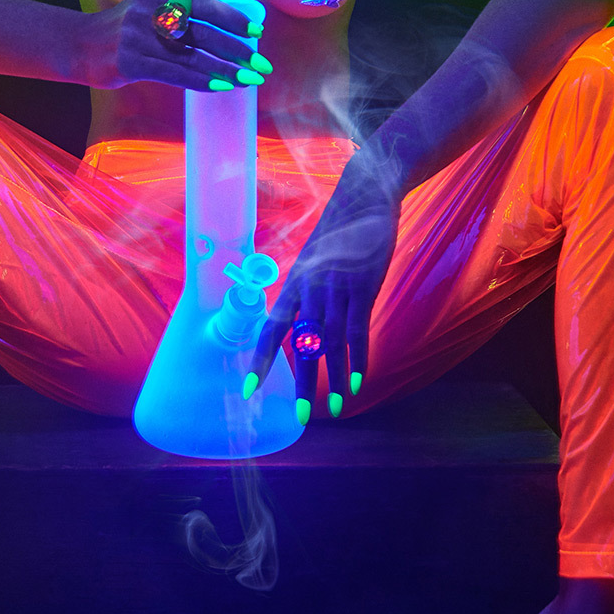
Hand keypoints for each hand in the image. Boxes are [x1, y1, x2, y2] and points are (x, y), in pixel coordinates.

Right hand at [85, 0, 271, 92]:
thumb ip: (181, 14)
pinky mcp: (131, 62)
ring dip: (226, 71)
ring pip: (193, 57)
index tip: (257, 32)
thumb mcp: (150, 9)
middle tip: (262, 65)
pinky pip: (175, 74)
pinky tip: (221, 87)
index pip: (205, 5)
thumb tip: (226, 30)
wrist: (79, 45)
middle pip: (204, 33)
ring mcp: (139, 37)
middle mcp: (151, 11)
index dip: (234, 19)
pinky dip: (201, 82)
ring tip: (249, 80)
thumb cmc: (125, 29)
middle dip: (238, 51)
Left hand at [246, 150, 401, 415]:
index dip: (259, 359)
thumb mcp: (313, 260)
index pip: (270, 328)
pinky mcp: (364, 287)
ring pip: (332, 344)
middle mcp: (311, 288)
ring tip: (335, 409)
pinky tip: (360, 382)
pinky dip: (360, 359)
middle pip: (302, 344)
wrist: (365, 198)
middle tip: (298, 415)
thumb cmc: (339, 232)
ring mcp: (338, 288)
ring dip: (335, 379)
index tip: (247, 388)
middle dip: (300, 382)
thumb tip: (302, 325)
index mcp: (294, 283)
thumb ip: (307, 292)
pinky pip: (359, 331)